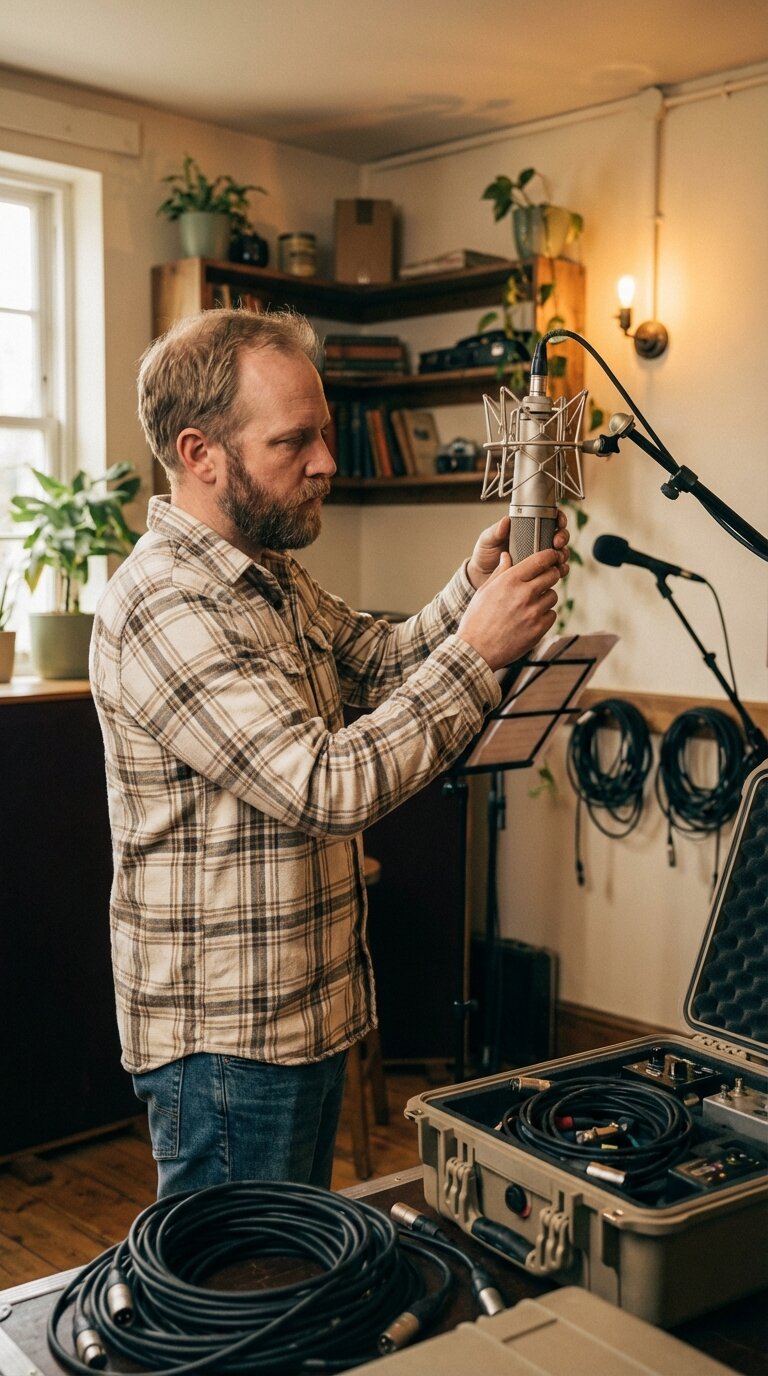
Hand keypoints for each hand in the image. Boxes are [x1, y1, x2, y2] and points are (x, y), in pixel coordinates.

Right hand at [457, 547, 561, 670]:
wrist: (476, 650)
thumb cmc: (477, 619)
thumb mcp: (485, 591)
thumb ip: (500, 572)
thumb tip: (507, 556)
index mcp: (510, 580)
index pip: (540, 560)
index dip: (549, 556)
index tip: (552, 556)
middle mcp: (524, 594)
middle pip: (552, 576)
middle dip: (549, 576)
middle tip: (543, 580)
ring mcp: (533, 612)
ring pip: (553, 595)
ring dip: (545, 597)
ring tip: (530, 604)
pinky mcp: (539, 629)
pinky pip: (551, 615)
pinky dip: (544, 615)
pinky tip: (531, 619)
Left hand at [466, 509, 570, 588]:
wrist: (482, 577)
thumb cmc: (484, 555)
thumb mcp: (487, 541)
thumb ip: (495, 531)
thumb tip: (506, 521)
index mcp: (526, 529)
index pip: (548, 519)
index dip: (558, 518)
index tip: (558, 522)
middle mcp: (536, 541)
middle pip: (559, 535)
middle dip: (563, 537)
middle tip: (557, 542)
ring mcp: (539, 558)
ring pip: (561, 552)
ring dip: (563, 554)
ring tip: (558, 558)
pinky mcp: (540, 573)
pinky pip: (556, 570)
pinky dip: (560, 569)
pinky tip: (557, 571)